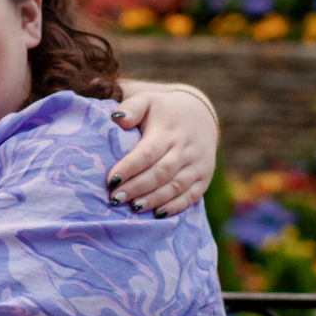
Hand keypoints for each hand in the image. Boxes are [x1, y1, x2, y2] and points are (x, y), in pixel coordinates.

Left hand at [108, 86, 215, 215]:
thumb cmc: (163, 111)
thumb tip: (116, 119)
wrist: (200, 114)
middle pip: (160, 173)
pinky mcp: (205, 177)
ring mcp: (197, 164)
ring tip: (133, 208)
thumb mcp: (147, 101)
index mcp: (168, 131)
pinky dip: (175, 207)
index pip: (147, 152)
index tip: (110, 180)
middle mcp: (185, 149)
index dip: (129, 168)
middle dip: (137, 188)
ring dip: (154, 199)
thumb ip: (131, 108)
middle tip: (115, 199)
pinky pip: (192, 196)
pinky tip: (157, 214)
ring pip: (175, 186)